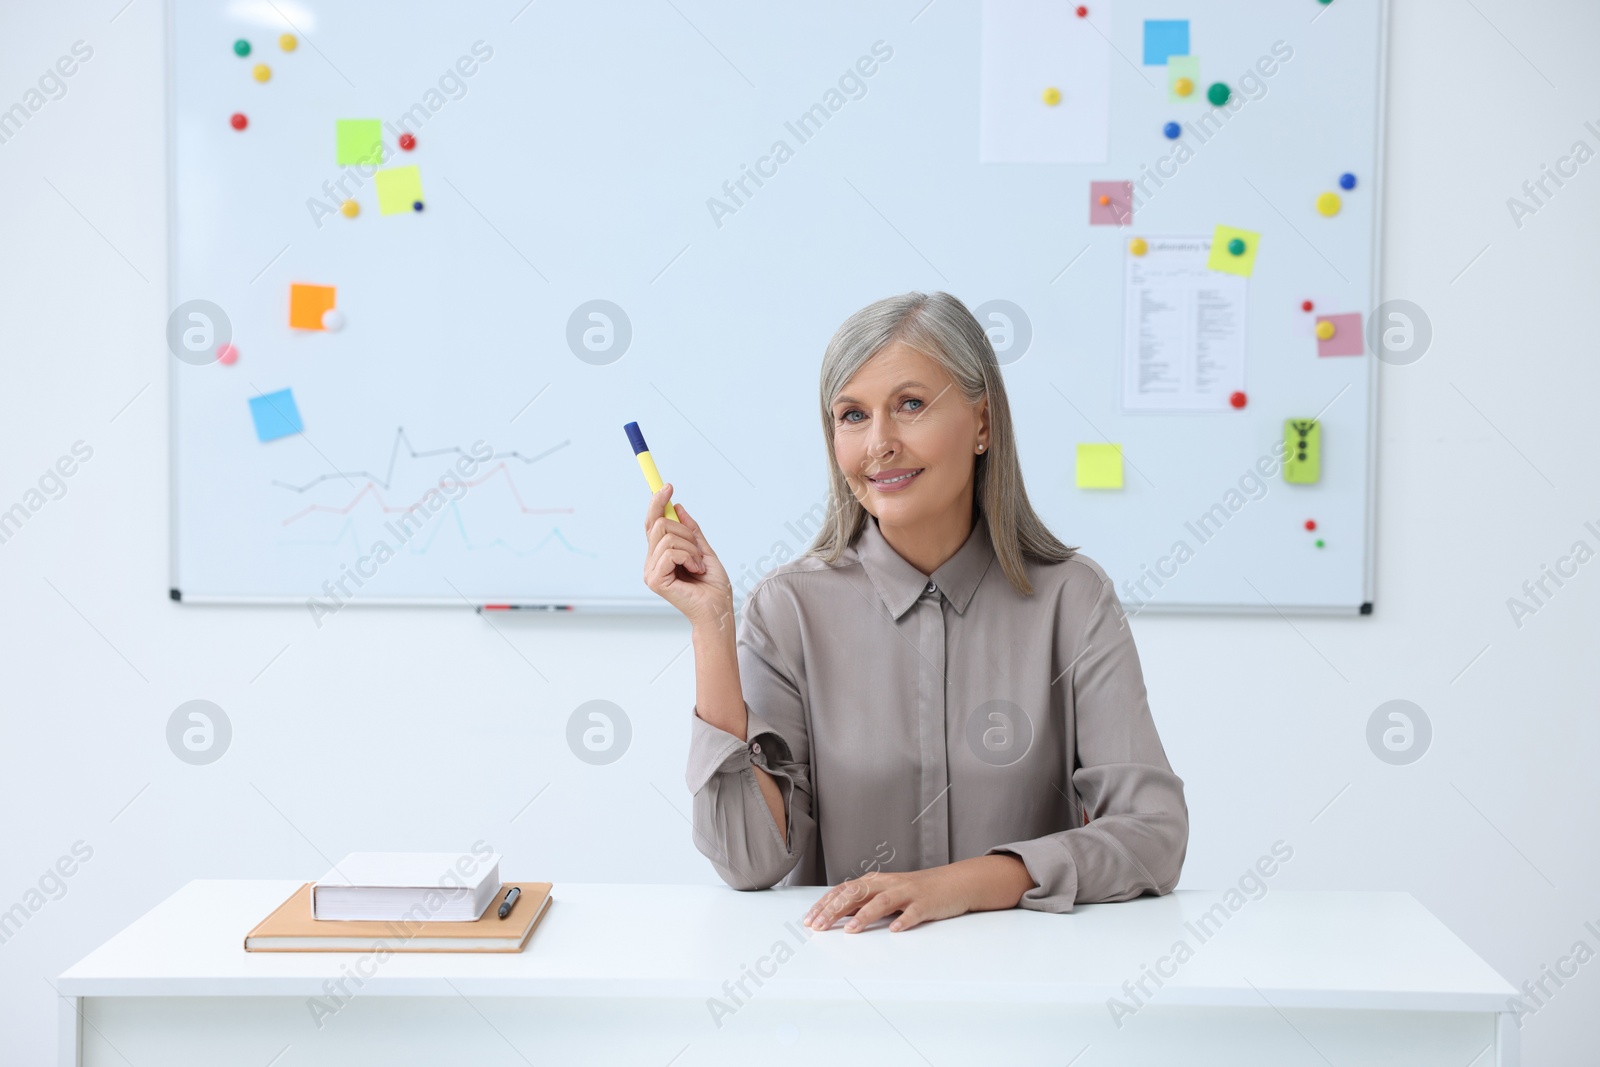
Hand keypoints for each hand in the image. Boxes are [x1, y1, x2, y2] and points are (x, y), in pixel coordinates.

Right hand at [642, 484, 732, 630]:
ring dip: (691, 548)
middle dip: (685, 532)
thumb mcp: (704, 550)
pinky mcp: (655, 580)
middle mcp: (652, 562)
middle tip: (698, 552)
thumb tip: (676, 507)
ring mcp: (651, 571)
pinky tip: (695, 571)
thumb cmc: (713, 586)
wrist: (718, 610)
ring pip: (667, 536)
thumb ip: (690, 531)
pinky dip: (689, 557)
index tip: (668, 486)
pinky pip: (671, 551)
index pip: (653, 523)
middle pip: (659, 524)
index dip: (657, 502)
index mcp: (660, 555)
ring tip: (698, 566)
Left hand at [801, 856, 1033, 933]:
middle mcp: (889, 884)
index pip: (844, 890)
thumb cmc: (918, 891)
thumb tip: (837, 913)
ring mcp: (908, 893)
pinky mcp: (926, 903)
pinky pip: (914, 912)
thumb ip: (864, 901)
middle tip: (819, 926)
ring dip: (865, 915)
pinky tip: (895, 930)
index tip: (809, 920)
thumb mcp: (887, 893)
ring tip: (850, 930)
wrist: (955, 883)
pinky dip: (904, 921)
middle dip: (835, 909)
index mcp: (877, 881)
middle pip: (857, 892)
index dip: (825, 904)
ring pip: (883, 901)